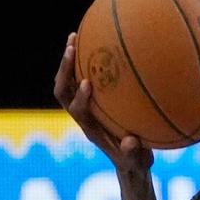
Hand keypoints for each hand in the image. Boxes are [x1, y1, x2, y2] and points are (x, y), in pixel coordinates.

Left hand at [53, 33, 151, 173]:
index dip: (80, 97)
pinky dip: (84, 60)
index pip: (78, 110)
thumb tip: (131, 141)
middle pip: (62, 91)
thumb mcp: (137, 161)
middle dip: (64, 70)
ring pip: (67, 81)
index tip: (88, 83)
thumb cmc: (133, 161)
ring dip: (68, 60)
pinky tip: (96, 42)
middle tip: (72, 49)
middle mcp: (82, 115)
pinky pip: (83, 76)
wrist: (127, 162)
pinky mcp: (92, 99)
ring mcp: (85, 106)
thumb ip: (133, 153)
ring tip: (75, 36)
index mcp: (90, 128)